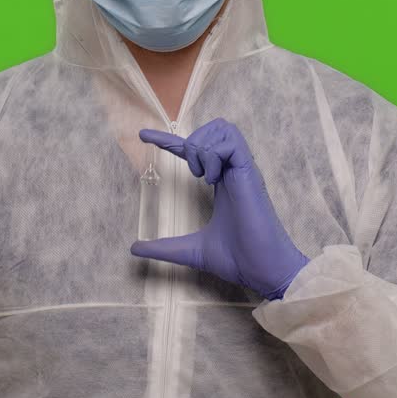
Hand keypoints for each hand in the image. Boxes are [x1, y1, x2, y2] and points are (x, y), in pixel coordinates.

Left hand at [131, 118, 309, 299]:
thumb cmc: (237, 259)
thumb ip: (164, 247)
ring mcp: (242, 170)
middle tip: (193, 173)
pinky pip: (231, 143)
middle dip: (192, 141)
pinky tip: (213, 179)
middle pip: (213, 128)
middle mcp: (233, 172)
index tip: (143, 136)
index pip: (195, 151)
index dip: (167, 140)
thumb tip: (135, 248)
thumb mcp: (191, 249)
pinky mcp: (250, 173)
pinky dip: (214, 155)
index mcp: (222, 183)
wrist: (261, 270)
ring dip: (203, 147)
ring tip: (203, 176)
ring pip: (222, 129)